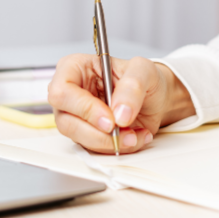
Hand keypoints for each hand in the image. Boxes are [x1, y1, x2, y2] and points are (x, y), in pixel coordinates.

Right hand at [48, 54, 195, 153]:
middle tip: (124, 131)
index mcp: (75, 68)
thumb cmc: (144, 77)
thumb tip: (119, 113)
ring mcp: (76, 117)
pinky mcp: (87, 135)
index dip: (84, 108)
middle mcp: (70, 94)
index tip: (110, 119)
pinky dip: (118, 147)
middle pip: (66, 121)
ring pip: (79, 139)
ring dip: (110, 142)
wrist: (156, 97)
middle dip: (98, 132)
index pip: (62, 91)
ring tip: (135, 134)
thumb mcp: (144, 70)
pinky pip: (94, 149)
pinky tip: (136, 136)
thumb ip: (132, 86)